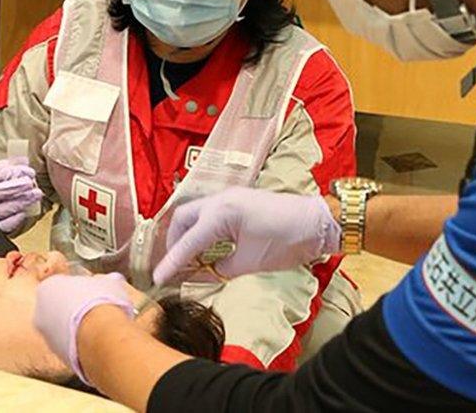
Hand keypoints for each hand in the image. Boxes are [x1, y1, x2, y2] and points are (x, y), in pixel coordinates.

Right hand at [0, 156, 42, 232]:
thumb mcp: (4, 168)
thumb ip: (14, 164)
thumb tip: (25, 161)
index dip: (11, 173)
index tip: (28, 171)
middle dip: (14, 188)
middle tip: (30, 183)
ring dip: (20, 202)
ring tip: (35, 195)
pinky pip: (3, 226)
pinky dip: (16, 219)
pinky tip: (26, 210)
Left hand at [34, 273, 134, 384]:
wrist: (100, 335)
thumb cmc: (101, 303)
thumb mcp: (110, 282)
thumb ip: (105, 281)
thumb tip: (112, 281)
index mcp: (47, 287)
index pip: (62, 285)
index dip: (80, 289)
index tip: (93, 293)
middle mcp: (41, 312)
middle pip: (59, 308)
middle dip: (75, 309)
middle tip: (96, 310)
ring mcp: (47, 336)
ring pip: (63, 329)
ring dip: (77, 328)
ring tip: (100, 328)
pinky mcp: (58, 355)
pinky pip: (70, 346)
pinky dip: (81, 344)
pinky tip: (98, 342)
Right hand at [153, 187, 339, 285]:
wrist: (317, 222)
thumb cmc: (287, 240)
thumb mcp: (251, 262)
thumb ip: (222, 268)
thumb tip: (205, 273)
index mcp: (221, 213)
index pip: (188, 242)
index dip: (172, 263)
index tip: (158, 278)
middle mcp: (220, 200)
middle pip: (182, 219)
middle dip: (175, 242)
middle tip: (176, 266)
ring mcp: (229, 197)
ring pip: (195, 214)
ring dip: (188, 235)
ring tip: (190, 259)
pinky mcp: (238, 201)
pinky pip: (210, 214)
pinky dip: (202, 230)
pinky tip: (207, 247)